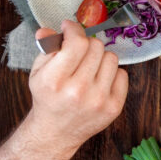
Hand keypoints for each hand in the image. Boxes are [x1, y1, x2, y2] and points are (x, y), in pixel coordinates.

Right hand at [25, 21, 127, 151]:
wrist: (56, 132)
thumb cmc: (48, 99)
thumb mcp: (38, 73)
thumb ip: (46, 49)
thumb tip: (49, 29)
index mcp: (55, 80)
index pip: (77, 43)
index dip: (74, 30)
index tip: (70, 27)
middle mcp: (78, 91)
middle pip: (95, 47)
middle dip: (86, 44)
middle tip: (78, 51)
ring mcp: (99, 100)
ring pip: (111, 57)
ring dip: (100, 58)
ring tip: (88, 67)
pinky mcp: (114, 107)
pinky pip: (122, 74)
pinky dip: (111, 74)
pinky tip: (98, 81)